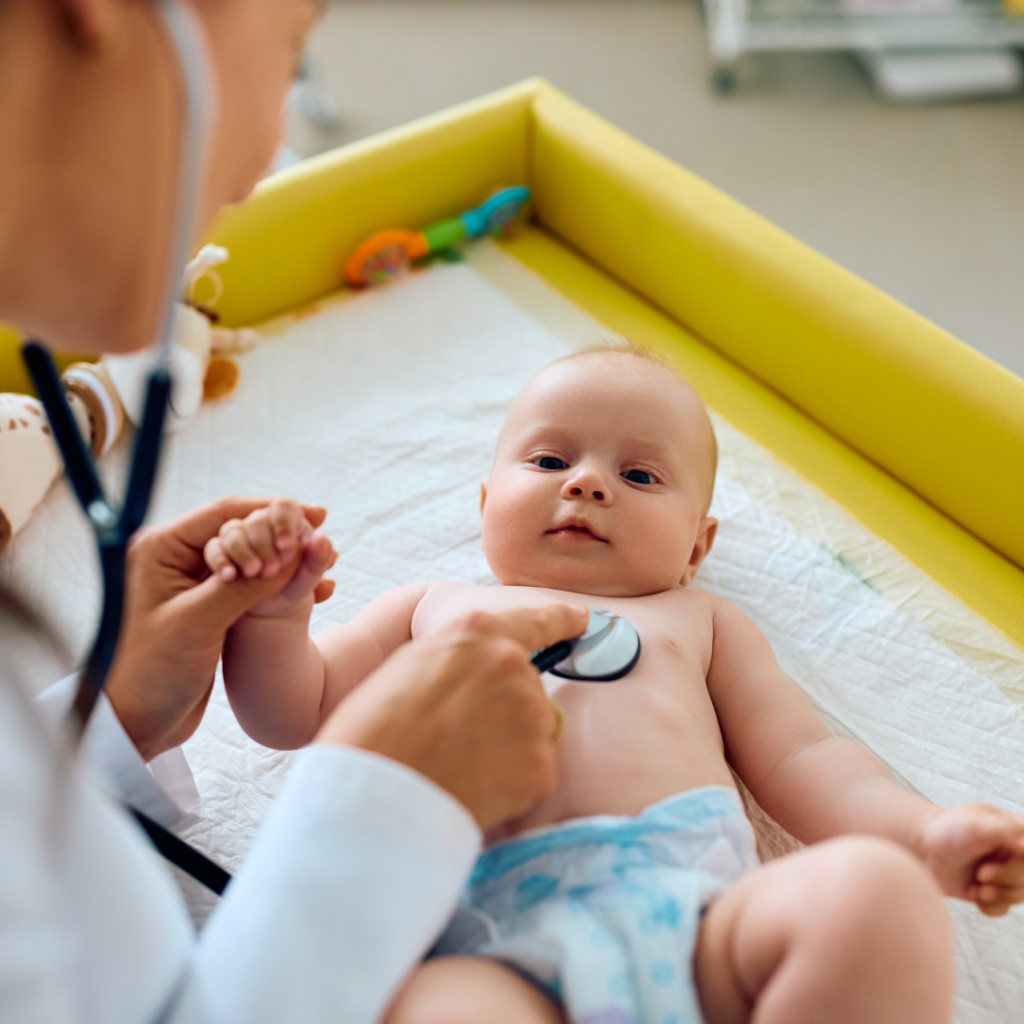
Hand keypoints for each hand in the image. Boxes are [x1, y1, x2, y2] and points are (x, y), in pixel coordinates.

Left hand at [104, 496, 328, 759]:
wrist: (136, 722)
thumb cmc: (151, 670)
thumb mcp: (199, 622)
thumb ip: (247, 585)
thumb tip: (294, 553)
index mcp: (161, 548)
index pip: (226, 513)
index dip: (273, 509)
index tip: (316, 514)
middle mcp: (175, 557)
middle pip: (241, 529)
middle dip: (284, 533)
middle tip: (322, 538)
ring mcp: (192, 581)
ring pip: (251, 556)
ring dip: (287, 559)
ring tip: (326, 563)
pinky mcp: (207, 606)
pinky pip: (251, 583)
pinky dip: (281, 584)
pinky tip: (314, 591)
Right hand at [315, 603, 589, 829]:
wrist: (376, 794)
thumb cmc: (373, 732)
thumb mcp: (410, 667)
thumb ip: (459, 660)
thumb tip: (480, 678)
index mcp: (475, 633)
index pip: (535, 620)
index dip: (561, 619)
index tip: (581, 620)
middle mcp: (512, 664)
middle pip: (528, 687)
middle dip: (506, 711)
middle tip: (460, 739)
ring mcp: (531, 713)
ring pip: (535, 729)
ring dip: (511, 747)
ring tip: (462, 766)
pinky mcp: (541, 763)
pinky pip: (535, 771)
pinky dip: (512, 784)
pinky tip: (475, 789)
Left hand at [920, 803, 1023, 915]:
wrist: (923, 847)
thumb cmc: (948, 829)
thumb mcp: (976, 824)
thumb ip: (1004, 830)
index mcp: (1017, 832)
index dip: (1023, 861)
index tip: (1013, 856)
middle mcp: (1014, 854)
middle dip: (1007, 879)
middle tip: (982, 873)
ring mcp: (1004, 874)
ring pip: (1019, 896)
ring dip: (997, 895)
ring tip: (977, 884)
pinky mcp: (991, 892)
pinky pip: (1002, 909)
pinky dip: (988, 906)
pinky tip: (973, 893)